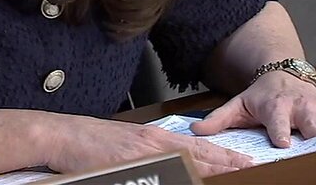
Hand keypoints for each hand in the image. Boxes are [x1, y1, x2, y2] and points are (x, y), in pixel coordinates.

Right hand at [45, 113, 252, 177]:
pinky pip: (161, 174)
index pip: (198, 148)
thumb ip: (152, 155)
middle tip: (252, 167)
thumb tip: (176, 166)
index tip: (245, 161)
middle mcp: (155, 143)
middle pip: (199, 155)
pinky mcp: (129, 165)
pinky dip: (180, 177)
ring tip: (235, 173)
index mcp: (156, 139)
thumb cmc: (92, 144)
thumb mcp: (129, 147)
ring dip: (210, 170)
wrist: (63, 136)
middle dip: (227, 163)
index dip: (223, 155)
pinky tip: (192, 178)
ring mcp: (143, 155)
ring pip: (186, 164)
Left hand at [191, 72, 315, 146]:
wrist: (283, 75)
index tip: (285, 144)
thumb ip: (218, 119)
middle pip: (312, 124)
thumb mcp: (238, 104)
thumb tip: (197, 131)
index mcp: (276, 107)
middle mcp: (301, 107)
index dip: (281, 132)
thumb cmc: (261, 96)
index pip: (278, 121)